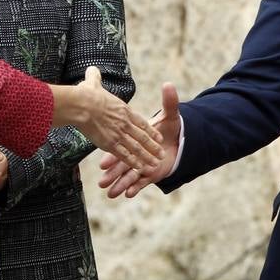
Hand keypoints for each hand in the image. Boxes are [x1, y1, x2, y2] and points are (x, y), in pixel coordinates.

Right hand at [52, 67, 161, 172]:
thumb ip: (94, 78)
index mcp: (124, 109)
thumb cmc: (86, 94)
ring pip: (137, 148)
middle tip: (162, 153)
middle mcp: (124, 123)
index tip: (158, 136)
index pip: (141, 122)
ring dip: (147, 157)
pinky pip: (124, 155)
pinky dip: (133, 162)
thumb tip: (92, 69)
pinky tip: (139, 168)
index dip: (150, 130)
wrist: (81, 104)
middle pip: (143, 137)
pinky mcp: (110, 144)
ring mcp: (118, 134)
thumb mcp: (93, 83)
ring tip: (155, 164)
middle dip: (153, 146)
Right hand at [98, 82, 179, 197]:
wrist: (178, 143)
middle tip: (101, 182)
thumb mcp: (170, 115)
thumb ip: (169, 100)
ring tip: (110, 193)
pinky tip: (127, 194)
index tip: (103, 164)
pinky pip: (140, 182)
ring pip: (129, 175)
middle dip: (113, 174)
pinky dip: (135, 188)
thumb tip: (169, 84)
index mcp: (134, 138)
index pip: (122, 147)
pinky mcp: (149, 174)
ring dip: (120, 184)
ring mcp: (142, 165)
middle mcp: (135, 152)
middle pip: (123, 164)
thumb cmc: (171, 128)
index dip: (113, 156)